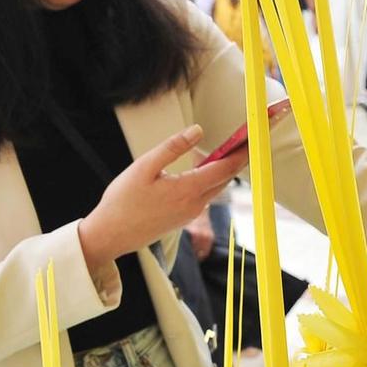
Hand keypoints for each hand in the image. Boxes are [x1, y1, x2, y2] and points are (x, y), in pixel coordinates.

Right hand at [78, 126, 248, 276]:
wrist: (110, 235)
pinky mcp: (184, 218)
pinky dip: (210, 179)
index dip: (243, 150)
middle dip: (239, 157)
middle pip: (226, 177)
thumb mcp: (143, 167)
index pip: (225, 167)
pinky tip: (204, 168)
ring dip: (224, 168)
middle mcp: (195, 204)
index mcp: (187, 190)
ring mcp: (190, 213)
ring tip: (231, 148)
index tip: (255, 137)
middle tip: (249, 137)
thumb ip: (172, 147)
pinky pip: (204, 195)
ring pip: (215, 187)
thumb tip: (197, 130)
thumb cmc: (122, 201)